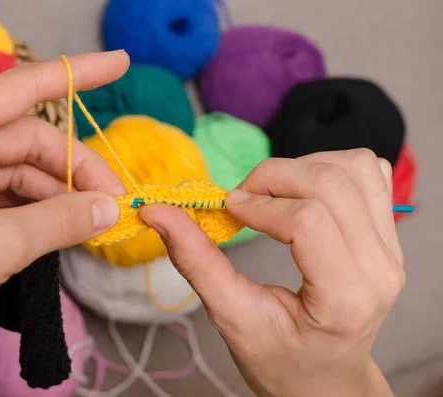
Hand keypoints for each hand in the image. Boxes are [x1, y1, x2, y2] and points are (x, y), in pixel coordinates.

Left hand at [0, 51, 128, 394]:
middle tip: (113, 202)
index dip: (77, 74)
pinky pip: (13, 198)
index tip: (119, 64)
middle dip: (76, 168)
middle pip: (31, 140)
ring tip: (95, 220)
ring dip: (61, 194)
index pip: (24, 87)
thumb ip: (60, 219)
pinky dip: (42, 211)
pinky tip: (67, 229)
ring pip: (25, 171)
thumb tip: (109, 208)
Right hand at [141, 149, 402, 396]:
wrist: (326, 378)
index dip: (257, 204)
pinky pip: (369, 173)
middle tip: (241, 201)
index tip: (227, 211)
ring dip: (303, 167)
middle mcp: (380, 268)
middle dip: (273, 177)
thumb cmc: (279, 359)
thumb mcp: (231, 317)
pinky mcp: (391, 235)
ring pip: (355, 167)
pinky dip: (330, 168)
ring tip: (271, 195)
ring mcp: (393, 249)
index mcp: (344, 299)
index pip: (307, 220)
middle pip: (331, 183)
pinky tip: (303, 193)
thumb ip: (196, 261)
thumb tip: (157, 211)